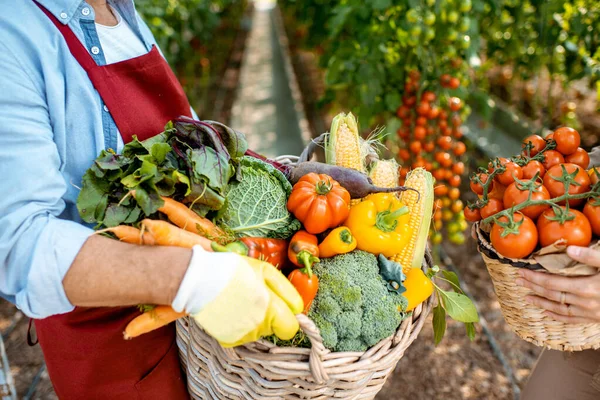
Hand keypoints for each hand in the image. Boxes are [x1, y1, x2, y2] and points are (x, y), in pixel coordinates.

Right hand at [172, 246, 303, 346]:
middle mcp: (256, 326)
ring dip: (254, 319)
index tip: (280, 307)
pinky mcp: (228, 340)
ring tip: (239, 300)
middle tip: (254, 297)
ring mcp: (241, 335)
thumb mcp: (265, 271)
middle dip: (270, 315)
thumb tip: (298, 309)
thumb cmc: (233, 270)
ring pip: (259, 332)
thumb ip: (286, 291)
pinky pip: (244, 335)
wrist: (196, 280)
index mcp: (269, 308)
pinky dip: (240, 325)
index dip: (287, 317)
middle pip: (274, 329)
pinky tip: (231, 309)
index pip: (290, 329)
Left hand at [516, 246, 599, 323]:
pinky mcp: (594, 319)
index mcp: (585, 287)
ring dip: (541, 302)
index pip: (551, 282)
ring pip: (558, 309)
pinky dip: (557, 316)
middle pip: (551, 294)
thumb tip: (569, 249)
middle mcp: (583, 302)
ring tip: (526, 297)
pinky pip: (571, 319)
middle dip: (532, 287)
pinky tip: (546, 312)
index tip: (521, 271)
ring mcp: (588, 312)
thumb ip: (590, 256)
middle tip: (518, 281)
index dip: (534, 277)